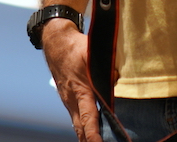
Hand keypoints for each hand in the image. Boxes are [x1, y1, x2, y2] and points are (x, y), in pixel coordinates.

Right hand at [42, 20, 101, 140]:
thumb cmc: (75, 48)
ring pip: (78, 125)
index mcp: (80, 91)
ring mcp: (69, 101)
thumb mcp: (91, 52)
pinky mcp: (69, 99)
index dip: (93, 134)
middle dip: (89, 141)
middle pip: (81, 128)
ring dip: (86, 137)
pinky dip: (83, 129)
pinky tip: (91, 134)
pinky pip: (76, 118)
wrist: (56, 44)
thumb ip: (105, 66)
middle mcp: (73, 100)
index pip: (88, 117)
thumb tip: (119, 78)